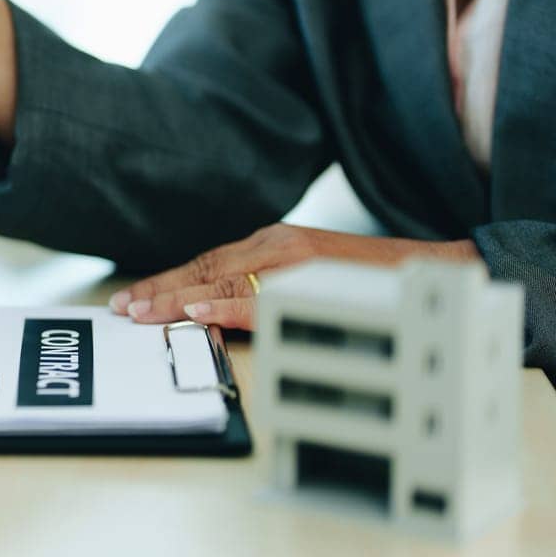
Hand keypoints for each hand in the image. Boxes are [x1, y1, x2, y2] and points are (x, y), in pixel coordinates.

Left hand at [109, 224, 481, 328]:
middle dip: (159, 289)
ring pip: (222, 278)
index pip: (207, 262)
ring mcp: (295, 260)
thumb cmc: (369, 280)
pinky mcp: (315, 278)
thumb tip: (219, 312)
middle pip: (204, 267)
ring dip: (178, 298)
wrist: (434, 267)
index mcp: (272, 243)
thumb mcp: (308, 275)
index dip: (167, 281)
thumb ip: (268, 284)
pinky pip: (263, 295)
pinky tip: (198, 310)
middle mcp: (277, 244)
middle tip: (122, 308)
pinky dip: (228, 304)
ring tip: (142, 313)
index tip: (133, 298)